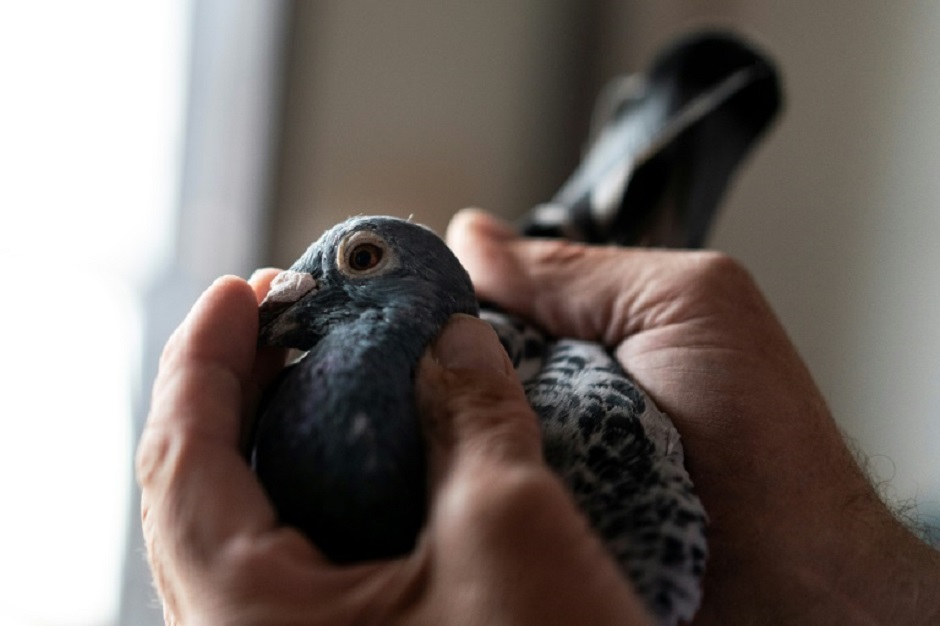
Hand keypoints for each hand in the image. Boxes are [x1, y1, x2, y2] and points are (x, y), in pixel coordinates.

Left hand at [137, 272, 651, 624]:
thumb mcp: (509, 528)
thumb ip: (474, 414)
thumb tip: (455, 340)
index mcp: (252, 618)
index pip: (181, 459)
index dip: (203, 357)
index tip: (242, 288)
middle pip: (197, 489)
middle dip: (233, 385)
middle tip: (281, 311)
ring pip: (242, 526)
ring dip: (271, 432)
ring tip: (316, 365)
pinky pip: (290, 558)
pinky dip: (311, 484)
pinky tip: (360, 451)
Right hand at [447, 208, 939, 624]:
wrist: (787, 572)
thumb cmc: (763, 435)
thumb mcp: (682, 306)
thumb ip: (577, 271)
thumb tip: (472, 235)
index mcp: (585, 328)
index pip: (485, 295)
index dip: (443, 295)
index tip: (391, 298)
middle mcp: (554, 387)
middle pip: (459, 361)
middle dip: (435, 365)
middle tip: (403, 372)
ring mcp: (540, 452)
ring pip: (458, 424)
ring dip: (450, 425)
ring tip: (431, 429)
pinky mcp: (535, 513)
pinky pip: (478, 486)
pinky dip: (466, 480)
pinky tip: (453, 476)